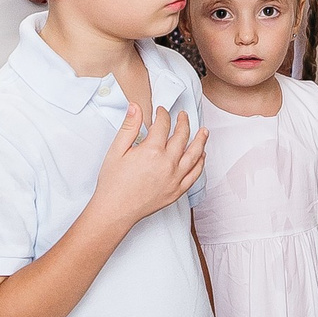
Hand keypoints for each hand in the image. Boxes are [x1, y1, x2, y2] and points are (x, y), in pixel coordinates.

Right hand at [92, 101, 206, 232]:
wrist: (115, 210)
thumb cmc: (113, 182)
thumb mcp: (116, 150)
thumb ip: (129, 127)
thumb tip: (136, 106)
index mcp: (152, 151)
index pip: (163, 125)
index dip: (163, 115)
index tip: (161, 111)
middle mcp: (168, 163)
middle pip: (182, 136)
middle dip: (183, 123)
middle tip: (183, 116)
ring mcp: (175, 178)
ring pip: (194, 154)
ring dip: (200, 140)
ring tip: (204, 131)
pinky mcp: (177, 191)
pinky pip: (195, 175)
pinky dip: (200, 163)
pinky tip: (201, 156)